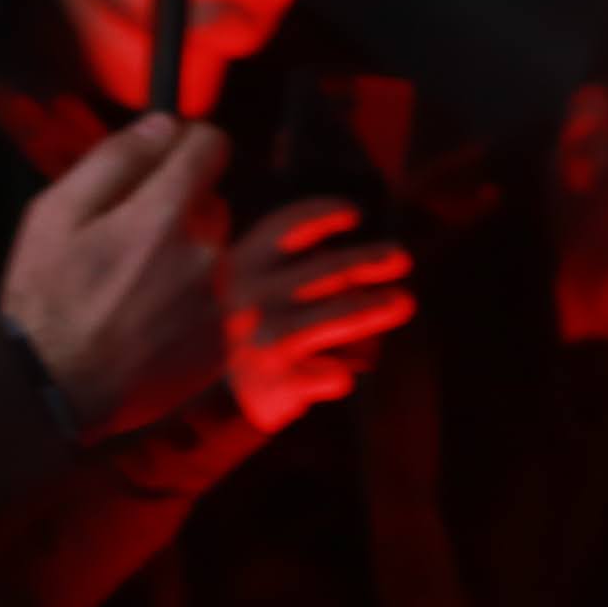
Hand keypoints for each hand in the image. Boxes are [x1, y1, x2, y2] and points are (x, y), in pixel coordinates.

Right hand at [0, 114, 230, 433]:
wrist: (58, 389)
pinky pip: (220, 296)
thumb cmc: (47, 296)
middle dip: (179, 208)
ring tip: (136, 285)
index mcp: (165, 215)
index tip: (170, 155)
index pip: (212, 147)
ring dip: (188, 255)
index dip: (189, 144)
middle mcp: (208, 252)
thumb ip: (114, 161)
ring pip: (217, 251)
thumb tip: (164, 125)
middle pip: (212, 202)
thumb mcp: (54, 214)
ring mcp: (224, 298)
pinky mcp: (228, 337)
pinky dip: (194, 299)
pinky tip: (152, 319)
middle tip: (130, 239)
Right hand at [222, 199, 413, 432]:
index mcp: (244, 264)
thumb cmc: (247, 323)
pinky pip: (333, 373)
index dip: (322, 215)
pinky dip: (345, 373)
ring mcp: (267, 339)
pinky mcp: (281, 382)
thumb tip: (355, 230)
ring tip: (403, 302)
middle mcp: (253, 297)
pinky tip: (342, 374)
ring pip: (339, 317)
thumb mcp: (246, 279)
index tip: (355, 213)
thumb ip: (283, 251)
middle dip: (368, 262)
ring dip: (375, 309)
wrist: (204, 393)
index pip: (287, 228)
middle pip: (328, 271)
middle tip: (402, 257)